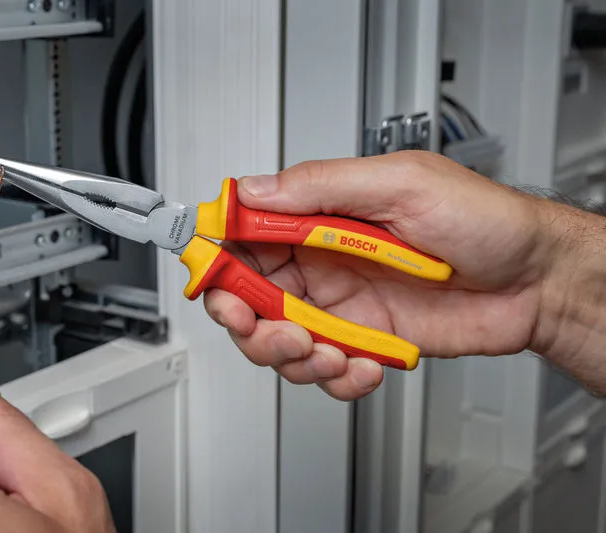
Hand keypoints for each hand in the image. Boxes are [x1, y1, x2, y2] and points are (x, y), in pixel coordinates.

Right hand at [204, 151, 563, 400]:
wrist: (534, 281)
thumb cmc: (482, 221)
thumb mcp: (400, 184)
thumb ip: (319, 187)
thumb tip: (253, 191)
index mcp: (321, 216)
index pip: (247, 234)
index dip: (219, 256)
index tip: (209, 276)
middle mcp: (323, 262)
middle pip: (249, 296)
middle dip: (246, 320)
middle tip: (269, 326)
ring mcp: (341, 305)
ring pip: (278, 340)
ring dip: (291, 356)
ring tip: (325, 351)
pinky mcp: (363, 342)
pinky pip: (325, 369)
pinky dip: (334, 378)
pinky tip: (360, 367)